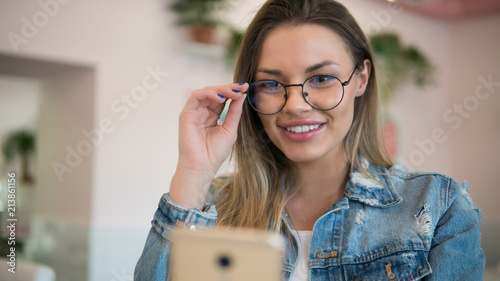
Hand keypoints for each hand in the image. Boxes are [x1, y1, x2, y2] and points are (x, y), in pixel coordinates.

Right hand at [170, 83, 247, 208]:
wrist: (202, 166)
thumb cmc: (214, 153)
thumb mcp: (230, 129)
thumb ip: (234, 112)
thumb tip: (242, 95)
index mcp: (212, 116)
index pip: (223, 98)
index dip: (234, 91)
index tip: (246, 87)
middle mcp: (202, 112)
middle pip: (215, 92)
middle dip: (229, 88)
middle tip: (241, 87)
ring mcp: (194, 112)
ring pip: (206, 91)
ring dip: (220, 89)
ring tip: (233, 93)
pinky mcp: (187, 113)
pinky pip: (196, 96)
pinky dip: (208, 93)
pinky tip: (220, 98)